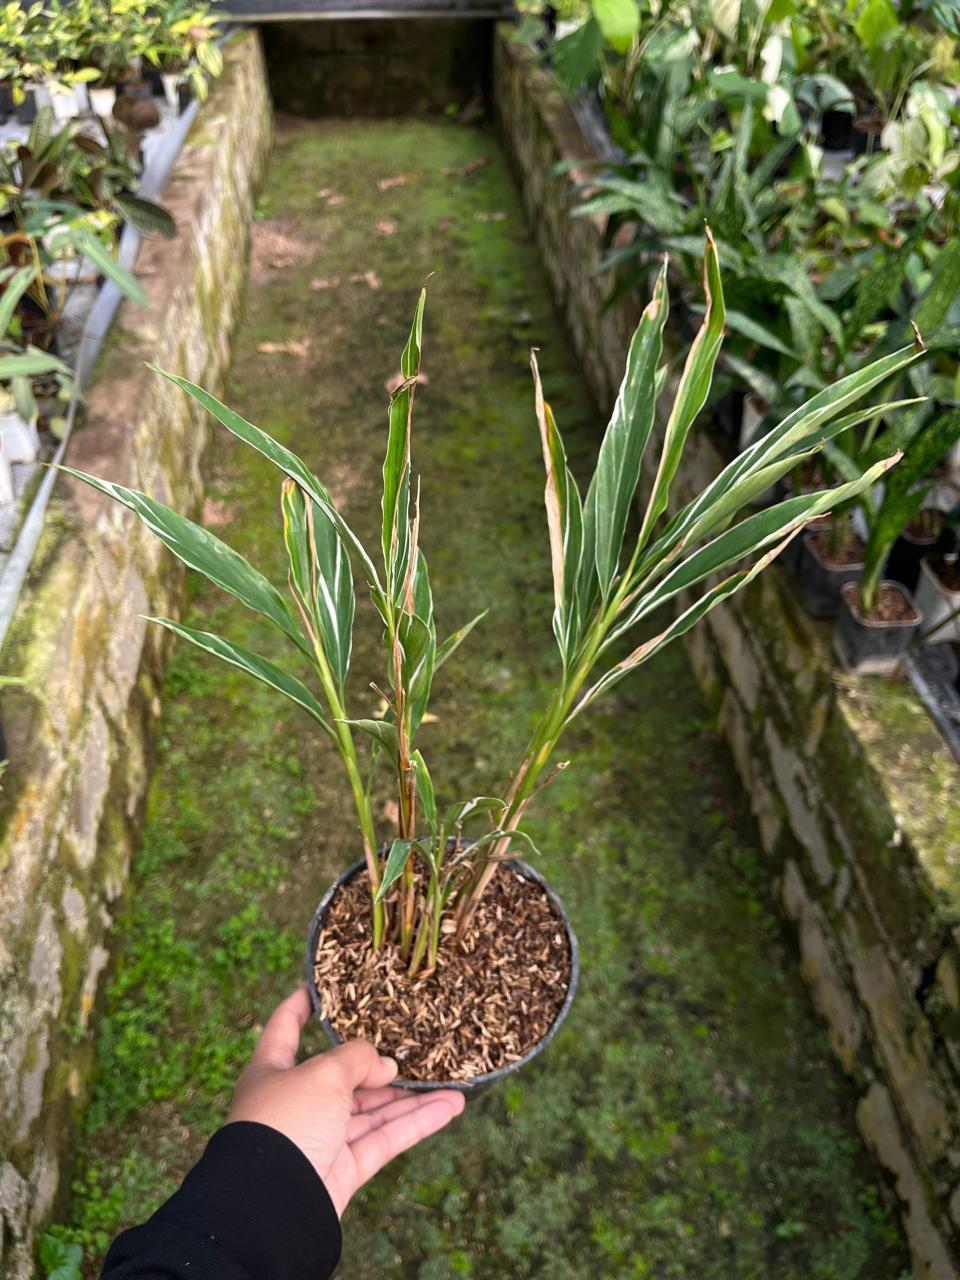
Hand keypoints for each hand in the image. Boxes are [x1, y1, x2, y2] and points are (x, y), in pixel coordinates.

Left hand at [228, 987, 464, 1215]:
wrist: (274, 1204)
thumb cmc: (286, 1122)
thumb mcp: (322, 1073)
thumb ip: (358, 1058)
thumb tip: (385, 1066)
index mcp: (273, 1071)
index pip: (285, 1028)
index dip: (300, 1005)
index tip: (318, 984)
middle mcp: (296, 1103)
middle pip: (341, 1074)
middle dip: (377, 1062)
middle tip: (410, 1045)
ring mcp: (320, 1138)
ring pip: (370, 1110)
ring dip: (409, 1096)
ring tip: (449, 1078)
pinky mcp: (343, 1169)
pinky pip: (385, 1139)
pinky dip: (416, 1123)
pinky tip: (449, 1106)